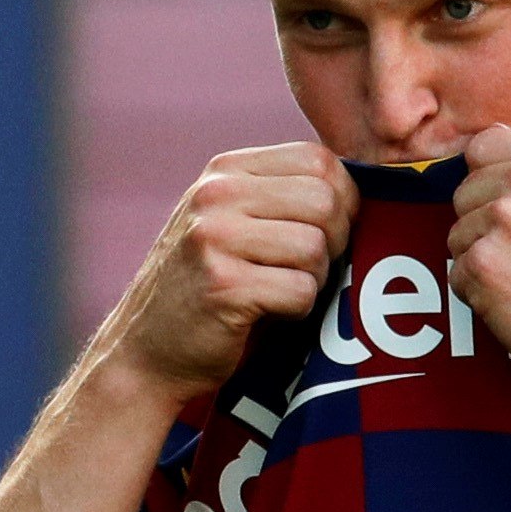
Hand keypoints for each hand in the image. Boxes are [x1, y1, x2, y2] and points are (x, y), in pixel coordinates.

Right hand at [104, 141, 357, 401]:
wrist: (145, 352)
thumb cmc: (207, 287)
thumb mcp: (232, 221)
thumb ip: (283, 197)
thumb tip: (366, 194)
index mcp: (226, 171)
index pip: (318, 159)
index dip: (343, 198)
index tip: (330, 231)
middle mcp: (216, 195)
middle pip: (325, 200)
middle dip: (335, 241)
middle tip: (311, 269)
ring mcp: (214, 238)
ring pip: (315, 247)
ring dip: (315, 279)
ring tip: (283, 290)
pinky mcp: (222, 285)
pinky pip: (300, 290)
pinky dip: (298, 309)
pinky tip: (269, 312)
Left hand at [447, 126, 510, 396]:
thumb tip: (500, 139)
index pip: (484, 146)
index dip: (488, 179)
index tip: (506, 210)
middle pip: (465, 193)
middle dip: (484, 225)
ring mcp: (502, 221)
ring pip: (458, 235)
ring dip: (482, 262)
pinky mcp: (482, 264)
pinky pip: (458, 274)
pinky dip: (480, 296)